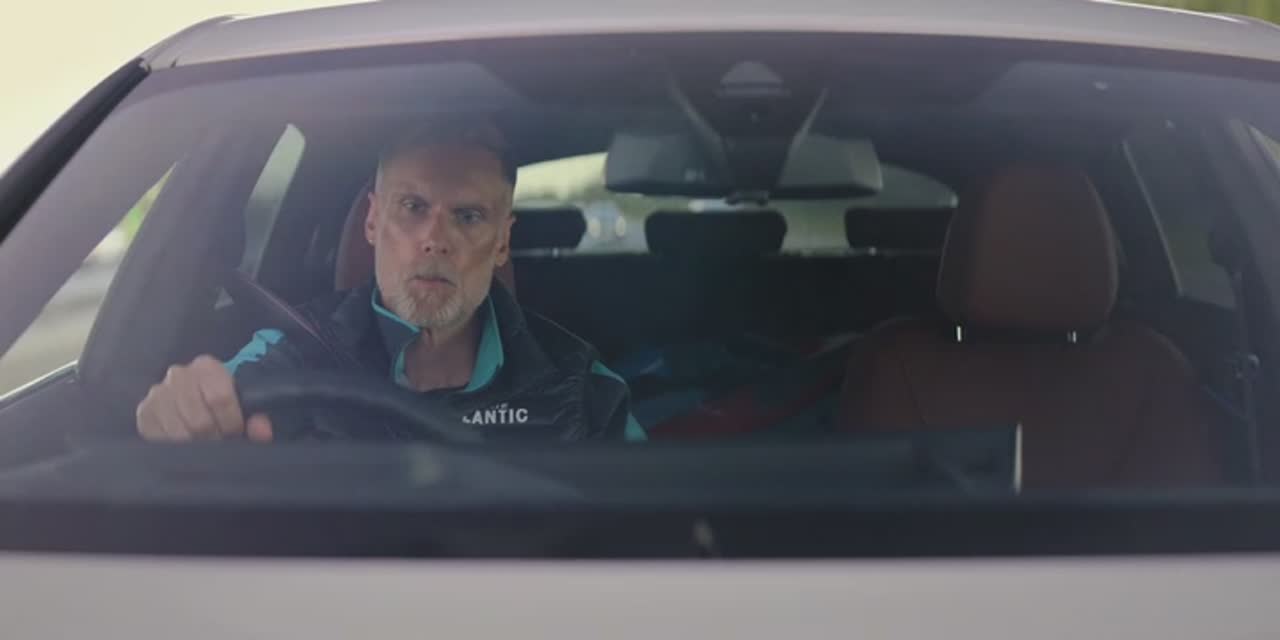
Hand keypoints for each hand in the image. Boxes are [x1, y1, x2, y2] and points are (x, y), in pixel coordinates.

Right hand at [135, 355, 273, 441]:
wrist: (196, 401)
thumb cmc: (223, 406)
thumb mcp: (244, 409)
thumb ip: (258, 421)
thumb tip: (261, 430)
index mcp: (207, 367)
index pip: (219, 398)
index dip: (232, 423)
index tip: (236, 434)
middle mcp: (178, 375)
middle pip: (200, 420)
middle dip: (214, 438)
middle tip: (220, 444)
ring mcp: (157, 394)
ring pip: (180, 433)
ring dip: (196, 446)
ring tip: (205, 446)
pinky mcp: (144, 414)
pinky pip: (160, 439)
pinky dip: (177, 449)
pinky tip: (186, 446)